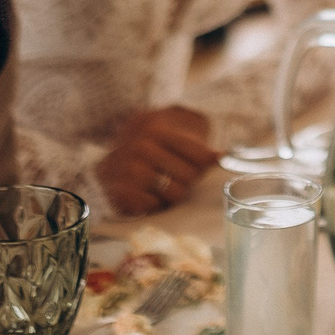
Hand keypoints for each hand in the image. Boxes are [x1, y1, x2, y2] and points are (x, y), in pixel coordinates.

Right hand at [97, 106, 222, 215]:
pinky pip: (153, 206)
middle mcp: (140, 146)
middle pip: (190, 176)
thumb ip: (197, 149)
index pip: (200, 156)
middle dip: (188, 181)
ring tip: (164, 186)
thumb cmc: (150, 150)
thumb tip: (224, 157)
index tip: (201, 166)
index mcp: (155, 128)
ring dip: (172, 194)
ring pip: (174, 193)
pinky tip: (150, 195)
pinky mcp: (119, 191)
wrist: (111, 160)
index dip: (206, 165)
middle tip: (176, 177)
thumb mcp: (171, 138)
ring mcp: (127, 169)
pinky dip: (155, 204)